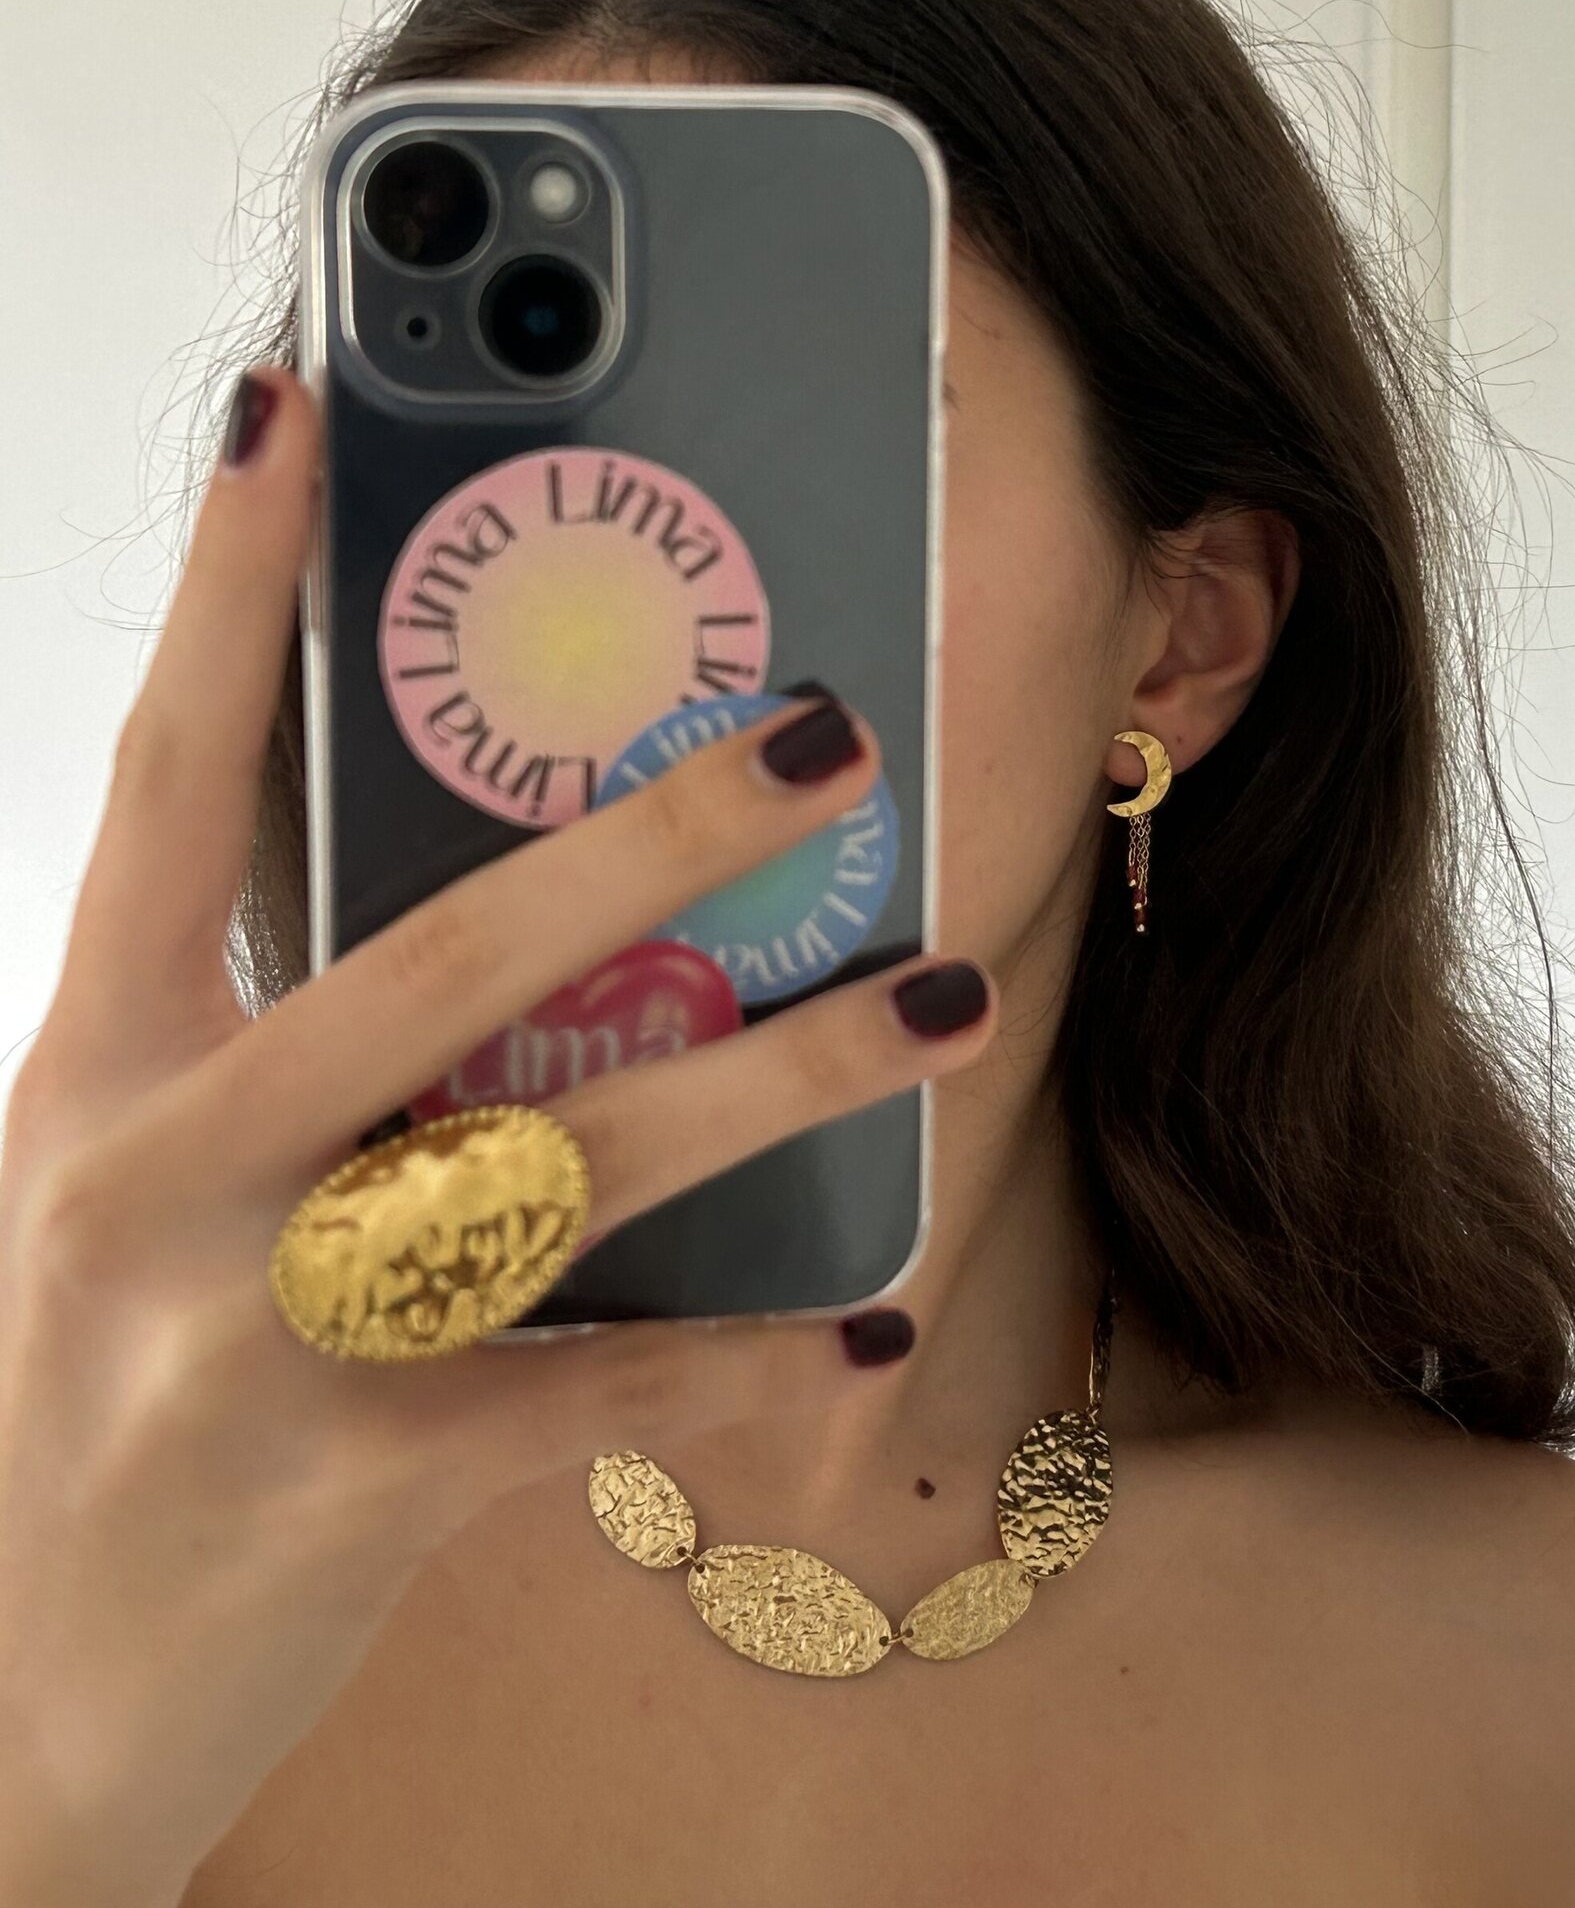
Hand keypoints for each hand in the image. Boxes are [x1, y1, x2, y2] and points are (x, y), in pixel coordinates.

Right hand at [0, 367, 995, 1907]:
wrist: (0, 1704)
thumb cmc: (103, 1385)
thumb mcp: (138, 1178)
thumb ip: (281, 1038)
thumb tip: (526, 897)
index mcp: (95, 1057)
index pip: (160, 777)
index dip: (223, 589)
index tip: (292, 402)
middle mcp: (154, 1171)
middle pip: (431, 954)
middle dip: (645, 832)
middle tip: (825, 727)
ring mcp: (241, 1336)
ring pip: (557, 1160)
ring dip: (777, 1071)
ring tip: (946, 993)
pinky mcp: (339, 1493)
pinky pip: (588, 1392)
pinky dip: (741, 1355)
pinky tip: (866, 1319)